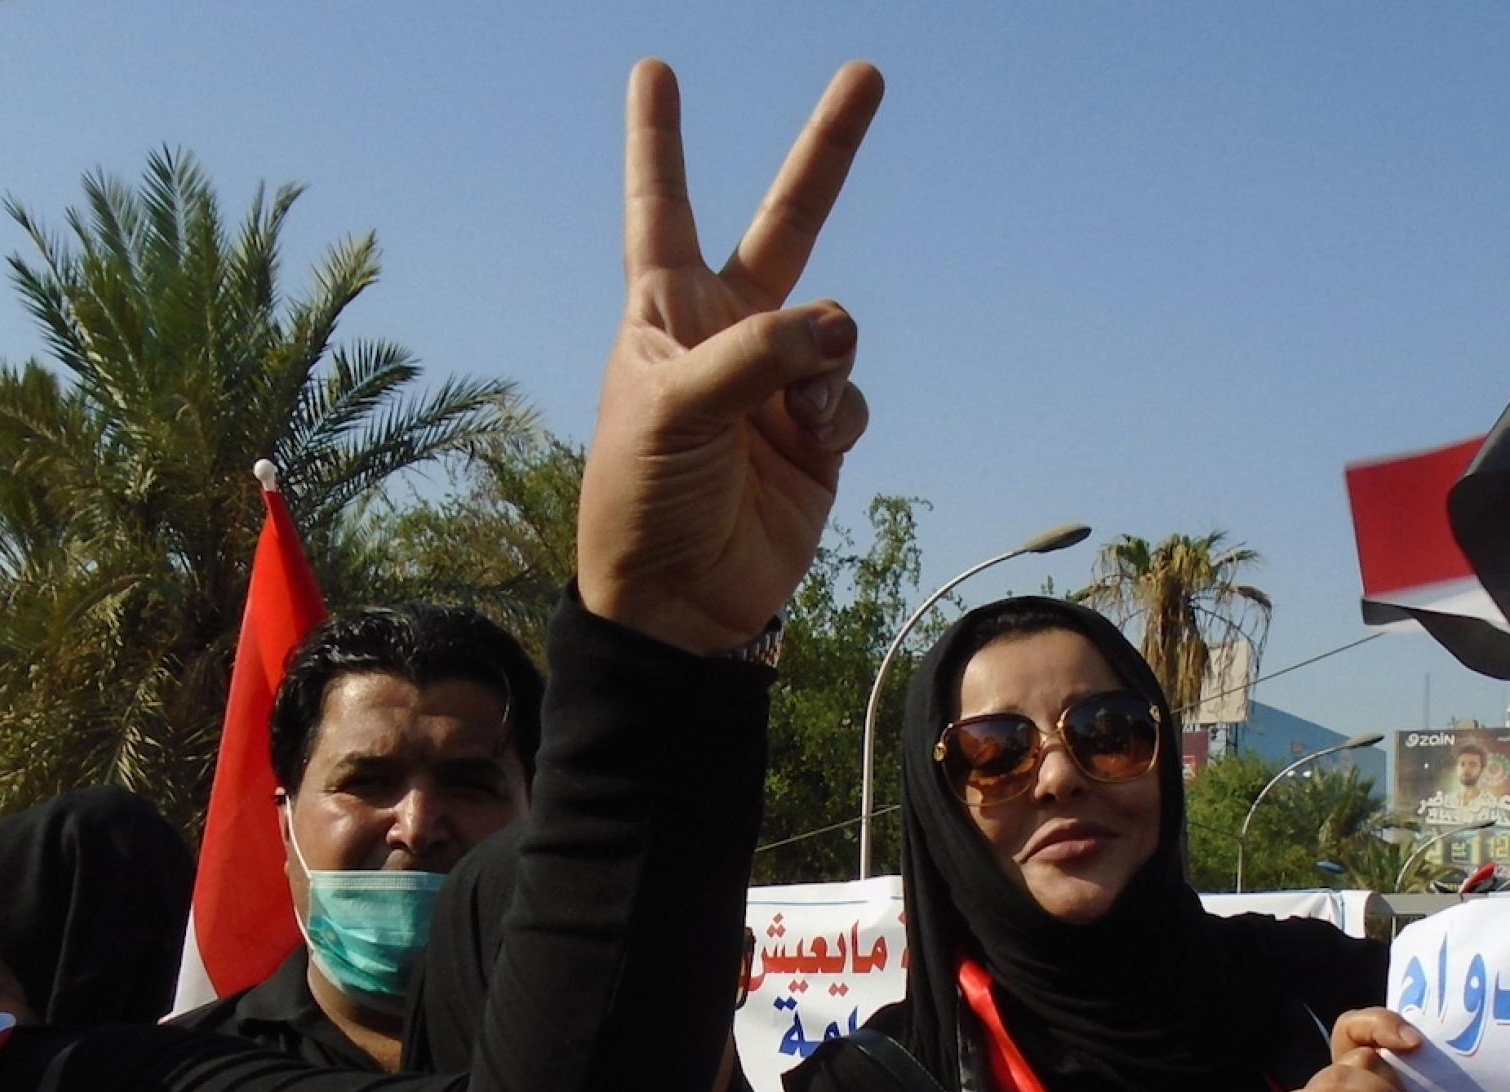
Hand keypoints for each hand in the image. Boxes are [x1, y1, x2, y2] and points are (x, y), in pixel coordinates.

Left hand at [577, 60, 882, 652]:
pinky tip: (811, 442)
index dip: (660, 140)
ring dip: (826, 362)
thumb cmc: (642, 499)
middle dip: (828, 152)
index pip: (661, 206)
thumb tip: (841, 325)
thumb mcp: (674, 412)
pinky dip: (839, 412)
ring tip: (796, 414)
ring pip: (836, 329)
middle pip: (787, 223)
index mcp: (665, 313)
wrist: (678, 603)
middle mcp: (726, 335)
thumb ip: (756, 355)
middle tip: (867, 73)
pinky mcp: (818, 436)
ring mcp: (777, 384)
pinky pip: (851, 395)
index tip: (654, 70)